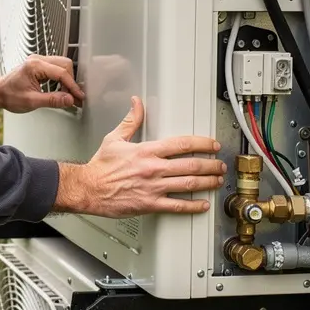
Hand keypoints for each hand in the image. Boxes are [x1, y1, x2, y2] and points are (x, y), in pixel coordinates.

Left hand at [0, 55, 85, 112]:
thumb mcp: (31, 101)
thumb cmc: (8, 95)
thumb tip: (69, 99)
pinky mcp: (39, 66)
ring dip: (67, 80)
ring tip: (67, 95)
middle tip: (74, 97)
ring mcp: (38, 61)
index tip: (78, 96)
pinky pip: (56, 68)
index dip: (72, 86)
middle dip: (71, 82)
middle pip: (65, 65)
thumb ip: (52, 100)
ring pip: (62, 65)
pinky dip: (61, 79)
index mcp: (35, 66)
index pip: (61, 73)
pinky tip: (61, 90)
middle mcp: (37, 60)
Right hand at [53, 96, 225, 217]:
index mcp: (147, 151)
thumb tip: (136, 103)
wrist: (88, 189)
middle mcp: (153, 169)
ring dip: (208, 182)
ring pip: (188, 184)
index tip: (212, 144)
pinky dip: (193, 206)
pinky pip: (176, 206)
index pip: (182, 144)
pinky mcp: (150, 204)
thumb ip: (130, 121)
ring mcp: (153, 187)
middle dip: (211, 165)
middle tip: (220, 164)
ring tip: (218, 181)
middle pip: (191, 165)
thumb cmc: (100, 167)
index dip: (202, 143)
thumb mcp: (114, 139)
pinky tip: (202, 204)